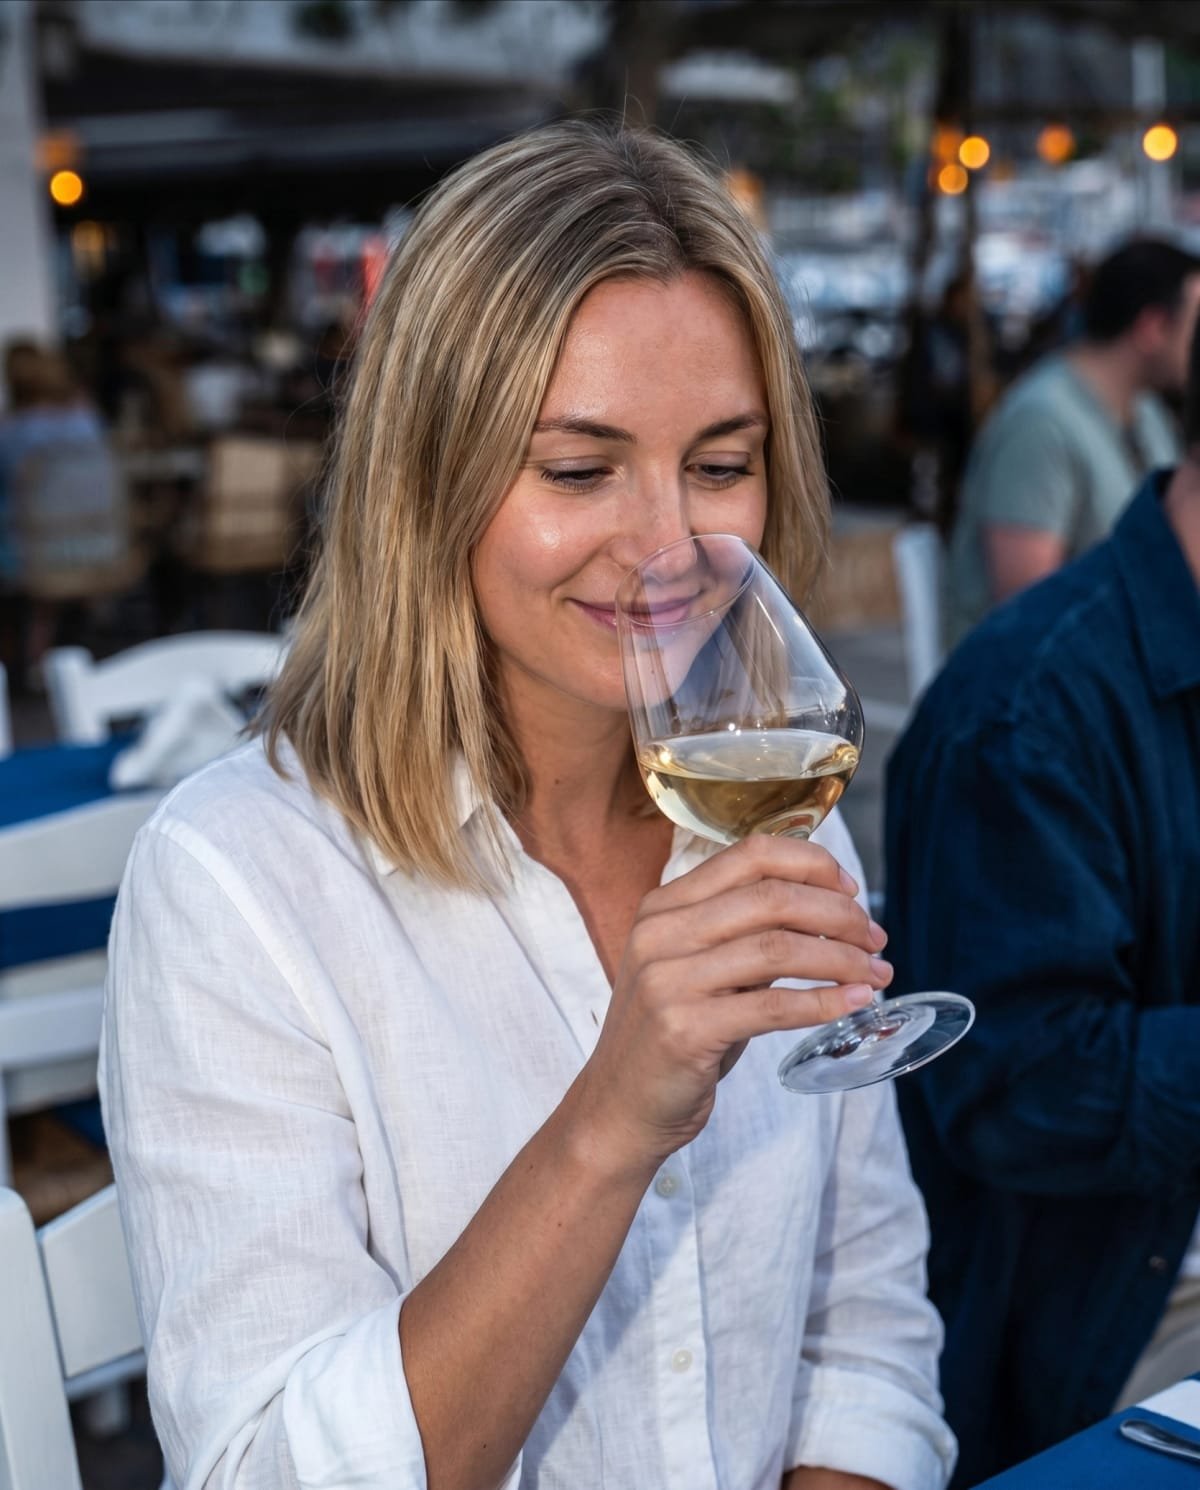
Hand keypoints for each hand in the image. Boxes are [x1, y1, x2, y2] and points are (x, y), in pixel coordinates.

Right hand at [573, 836, 890, 1170]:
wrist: (619, 1107)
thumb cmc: (675, 1035)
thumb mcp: (701, 970)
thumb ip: (748, 936)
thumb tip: (832, 912)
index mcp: (664, 906)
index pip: (750, 854)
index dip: (811, 864)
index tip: (851, 890)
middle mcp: (660, 933)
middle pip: (771, 897)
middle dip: (839, 914)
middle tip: (875, 938)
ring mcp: (668, 980)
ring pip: (778, 947)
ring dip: (842, 958)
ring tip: (877, 972)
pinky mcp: (684, 1030)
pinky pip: (773, 1006)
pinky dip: (825, 1002)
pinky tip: (855, 1003)